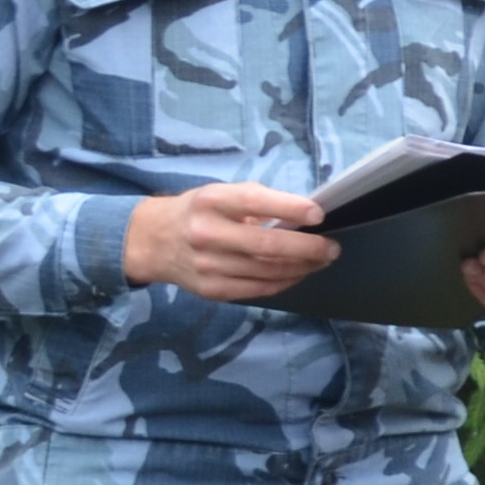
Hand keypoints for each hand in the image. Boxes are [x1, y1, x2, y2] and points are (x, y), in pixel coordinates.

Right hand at [121, 182, 336, 303]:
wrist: (152, 241)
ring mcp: (208, 266)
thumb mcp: (219, 194)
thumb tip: (303, 213)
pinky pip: (259, 289)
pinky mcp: (212, 290)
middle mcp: (206, 234)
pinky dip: (286, 281)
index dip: (290, 208)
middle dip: (309, 248)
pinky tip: (298, 273)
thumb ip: (258, 201)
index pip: (254, 202)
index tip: (318, 214)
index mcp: (210, 202)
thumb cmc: (198, 212)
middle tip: (332, 247)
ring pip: (269, 271)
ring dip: (303, 267)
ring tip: (321, 260)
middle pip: (268, 245)